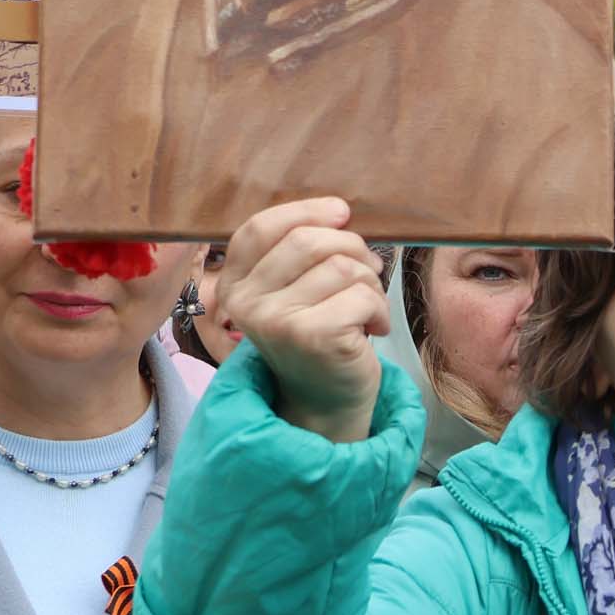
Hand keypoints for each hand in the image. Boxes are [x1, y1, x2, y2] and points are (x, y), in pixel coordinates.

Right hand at [224, 199, 392, 443]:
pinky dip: (379, 309)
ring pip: (342, 266)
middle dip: (352, 248)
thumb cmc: (317, 335)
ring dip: (370, 282)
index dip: (305, 211)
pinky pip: (362, 295)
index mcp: (234, 284)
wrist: (325, 403)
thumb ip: (301, 251)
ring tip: (367, 307)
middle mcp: (245, 302)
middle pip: (308, 240)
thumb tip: (339, 211)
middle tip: (368, 271)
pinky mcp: (311, 336)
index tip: (341, 213)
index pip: (260, 228)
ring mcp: (275, 320)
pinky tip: (373, 329)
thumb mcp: (295, 290)